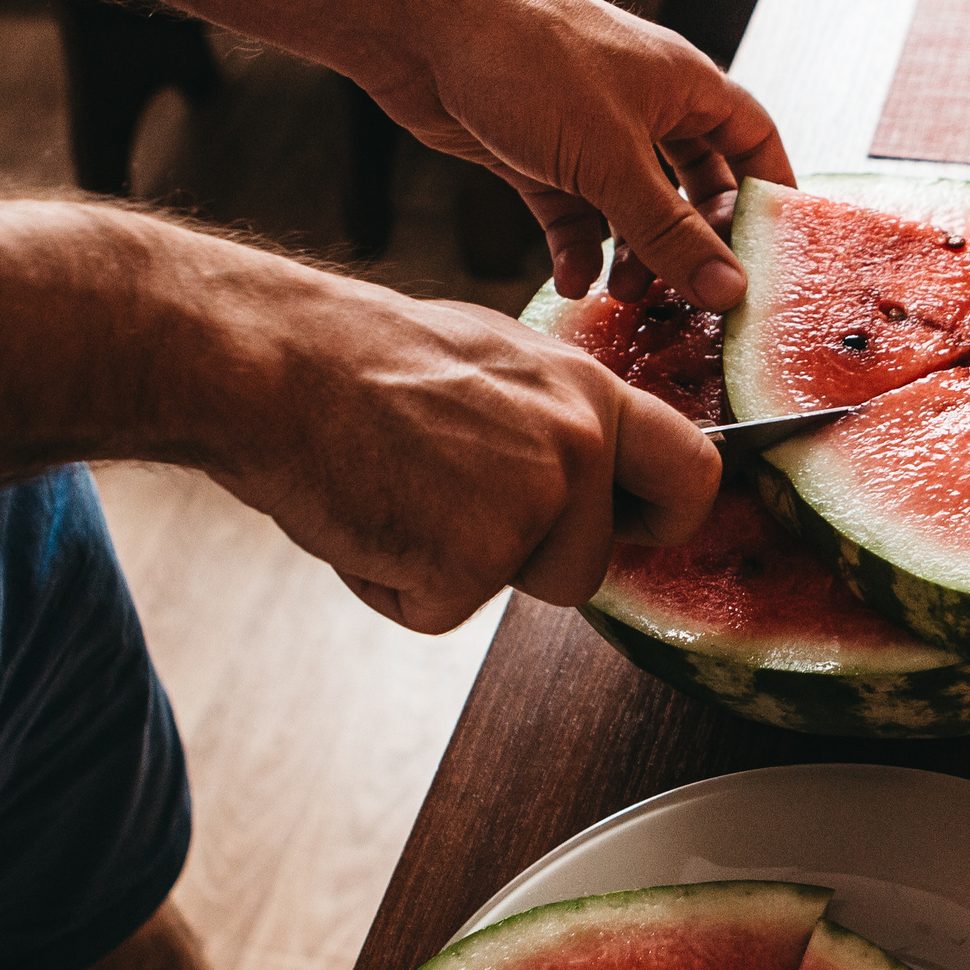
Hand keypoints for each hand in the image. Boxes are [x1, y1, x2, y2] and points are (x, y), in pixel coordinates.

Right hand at [213, 272, 720, 632]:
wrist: (276, 365)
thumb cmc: (362, 359)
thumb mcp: (494, 361)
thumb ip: (553, 418)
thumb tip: (587, 467)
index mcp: (588, 391)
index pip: (692, 472)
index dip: (665, 518)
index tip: (640, 529)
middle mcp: (577, 446)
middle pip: (592, 563)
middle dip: (535, 563)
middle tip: (460, 515)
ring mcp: (531, 506)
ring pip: (520, 589)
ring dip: (459, 569)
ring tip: (399, 494)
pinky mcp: (472, 563)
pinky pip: (440, 610)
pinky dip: (395, 585)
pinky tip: (366, 517)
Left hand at [359, 0, 793, 311]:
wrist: (419, 26)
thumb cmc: (528, 60)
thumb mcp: (612, 160)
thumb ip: (671, 232)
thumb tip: (732, 290)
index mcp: (682, 84)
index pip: (753, 139)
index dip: (770, 193)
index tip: (777, 254)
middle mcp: (641, 104)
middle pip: (691, 184)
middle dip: (692, 241)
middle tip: (692, 295)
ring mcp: (585, 129)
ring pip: (628, 206)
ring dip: (632, 255)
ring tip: (625, 296)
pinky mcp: (533, 152)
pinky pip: (571, 212)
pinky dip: (576, 248)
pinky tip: (572, 284)